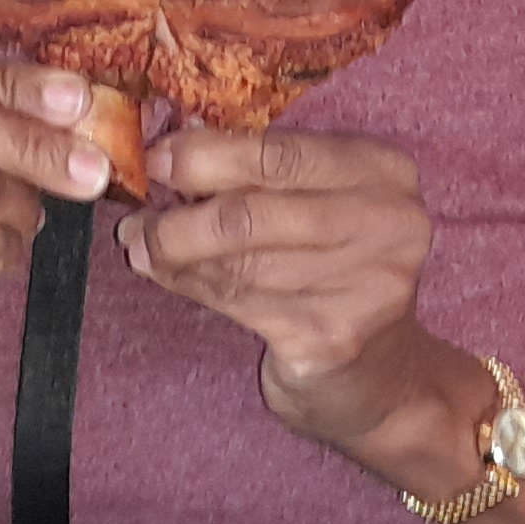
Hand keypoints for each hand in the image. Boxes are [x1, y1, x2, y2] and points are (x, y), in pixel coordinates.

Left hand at [118, 127, 441, 446]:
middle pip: (252, 212)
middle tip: (137, 219)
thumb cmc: (335, 270)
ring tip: (139, 247)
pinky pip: (239, 301)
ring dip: (174, 253)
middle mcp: (387, 222)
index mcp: (383, 169)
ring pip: (238, 261)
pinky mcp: (333, 336)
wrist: (380, 372)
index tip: (154, 158)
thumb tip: (167, 152)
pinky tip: (166, 276)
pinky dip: (191, 285)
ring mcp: (366, 284)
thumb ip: (259, 175)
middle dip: (180, 216)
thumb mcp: (317, 204)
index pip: (277, 152)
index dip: (205, 155)